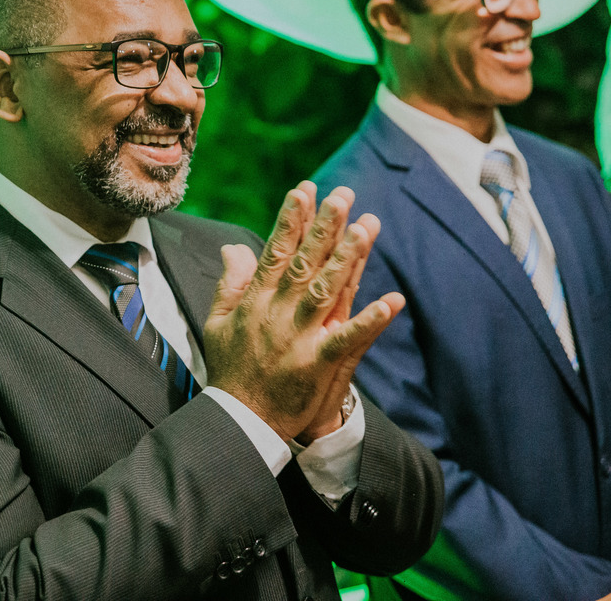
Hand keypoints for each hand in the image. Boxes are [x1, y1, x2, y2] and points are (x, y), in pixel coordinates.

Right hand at [203, 181, 403, 442]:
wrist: (238, 422)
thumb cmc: (230, 370)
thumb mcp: (217, 323)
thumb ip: (230, 283)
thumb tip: (233, 246)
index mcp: (255, 301)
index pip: (275, 251)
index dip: (291, 219)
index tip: (305, 189)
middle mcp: (277, 313)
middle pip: (304, 262)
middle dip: (323, 226)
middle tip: (342, 194)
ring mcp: (298, 338)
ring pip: (326, 291)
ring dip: (348, 259)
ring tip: (367, 227)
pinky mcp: (317, 364)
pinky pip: (348, 339)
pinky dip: (370, 320)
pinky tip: (393, 301)